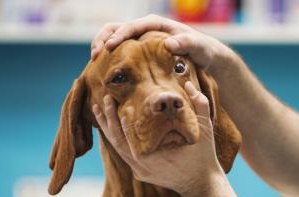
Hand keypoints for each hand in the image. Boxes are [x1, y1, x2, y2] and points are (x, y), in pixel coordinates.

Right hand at [90, 14, 232, 73]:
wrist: (205, 57)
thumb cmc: (203, 51)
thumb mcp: (198, 47)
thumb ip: (186, 44)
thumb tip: (169, 43)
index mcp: (155, 24)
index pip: (132, 26)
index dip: (119, 36)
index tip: (109, 47)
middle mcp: (145, 29)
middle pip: (116, 28)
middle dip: (102, 39)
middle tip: (94, 56)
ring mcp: (140, 40)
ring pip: (113, 38)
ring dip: (101, 48)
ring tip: (94, 63)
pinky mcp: (139, 51)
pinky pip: (119, 51)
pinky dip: (108, 58)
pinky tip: (103, 71)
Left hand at [92, 81, 224, 196]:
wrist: (200, 185)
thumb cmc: (203, 157)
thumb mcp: (206, 132)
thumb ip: (200, 105)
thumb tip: (187, 84)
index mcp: (155, 157)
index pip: (130, 136)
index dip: (120, 119)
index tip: (116, 102)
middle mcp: (142, 167)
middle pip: (117, 142)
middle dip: (108, 120)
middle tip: (103, 99)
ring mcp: (139, 172)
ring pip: (117, 148)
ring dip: (108, 128)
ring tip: (99, 110)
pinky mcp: (139, 173)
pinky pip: (123, 154)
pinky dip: (116, 138)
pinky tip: (110, 125)